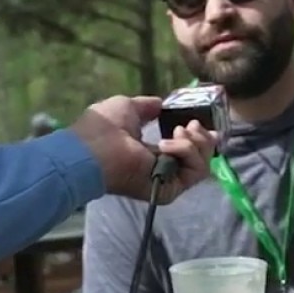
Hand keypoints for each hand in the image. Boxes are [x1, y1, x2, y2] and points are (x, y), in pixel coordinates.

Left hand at [70, 96, 218, 202]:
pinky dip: (186, 152)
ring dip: (194, 143)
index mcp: (153, 151)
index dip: (199, 136)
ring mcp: (168, 180)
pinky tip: (166, 144)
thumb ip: (147, 107)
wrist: (92, 150)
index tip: (197, 122)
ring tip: (176, 132)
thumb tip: (161, 103)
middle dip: (201, 137)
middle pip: (200, 155)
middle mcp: (164, 167)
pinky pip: (195, 171)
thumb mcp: (128, 107)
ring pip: (201, 163)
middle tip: (187, 126)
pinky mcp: (171, 189)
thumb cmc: (104, 127)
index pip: (187, 148)